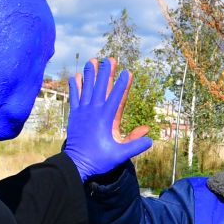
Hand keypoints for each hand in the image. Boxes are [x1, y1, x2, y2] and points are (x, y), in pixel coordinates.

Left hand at [63, 58, 152, 178]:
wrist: (77, 165)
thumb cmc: (99, 160)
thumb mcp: (120, 155)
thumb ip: (135, 145)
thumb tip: (150, 138)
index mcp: (105, 119)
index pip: (116, 98)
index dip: (122, 84)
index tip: (127, 72)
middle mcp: (93, 112)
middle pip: (100, 88)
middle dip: (105, 73)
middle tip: (109, 59)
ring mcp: (82, 112)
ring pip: (86, 89)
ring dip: (90, 74)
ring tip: (92, 60)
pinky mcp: (74, 116)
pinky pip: (74, 97)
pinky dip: (75, 87)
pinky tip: (75, 76)